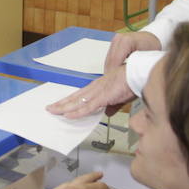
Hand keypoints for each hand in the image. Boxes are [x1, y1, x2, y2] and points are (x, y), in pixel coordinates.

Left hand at [45, 32, 159, 118]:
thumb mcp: (120, 97)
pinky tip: (68, 115)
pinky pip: (87, 106)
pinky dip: (77, 112)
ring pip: (77, 102)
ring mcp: (98, 91)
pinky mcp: (103, 96)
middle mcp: (95, 87)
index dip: (69, 100)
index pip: (80, 95)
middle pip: (75, 97)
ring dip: (64, 107)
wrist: (139, 74)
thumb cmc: (132, 82)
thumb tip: (108, 113)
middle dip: (62, 103)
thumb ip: (113, 105)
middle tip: (50, 109)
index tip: (60, 105)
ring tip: (53, 111)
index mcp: (99, 86)